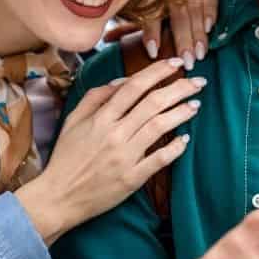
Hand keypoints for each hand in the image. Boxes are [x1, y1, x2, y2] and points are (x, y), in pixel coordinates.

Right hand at [17, 58, 204, 243]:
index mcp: (100, 118)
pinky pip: (159, 159)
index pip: (134, 86)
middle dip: (179, 88)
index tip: (175, 63)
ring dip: (181, 113)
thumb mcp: (73, 120)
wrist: (59, 196)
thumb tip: (121, 81)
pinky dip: (175, 148)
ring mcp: (125, 157)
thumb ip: (96, 97)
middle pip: (153, 103)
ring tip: (196, 105)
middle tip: (198, 81)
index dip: (158, 71)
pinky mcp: (132, 178)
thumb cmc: (66, 157)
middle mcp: (115, 134)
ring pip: (160, 127)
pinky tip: (185, 139)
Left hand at [106, 0, 230, 70]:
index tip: (153, 52)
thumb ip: (134, 24)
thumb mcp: (153, 7)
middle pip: (176, 11)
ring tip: (199, 54)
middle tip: (186, 62)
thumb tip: (107, 39)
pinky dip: (211, 9)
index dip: (151, 30)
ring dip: (197, 31)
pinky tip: (209, 27)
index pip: (151, 9)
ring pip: (194, 4)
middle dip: (182, 38)